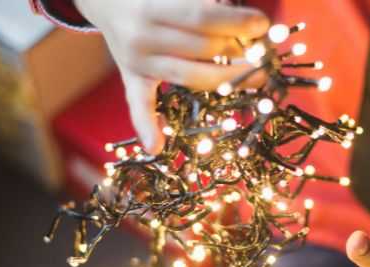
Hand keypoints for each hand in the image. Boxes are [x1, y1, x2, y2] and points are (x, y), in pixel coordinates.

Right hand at [74, 0, 268, 152]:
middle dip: (240, 49)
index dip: (237, 22)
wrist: (106, 0)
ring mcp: (137, 63)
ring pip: (191, 77)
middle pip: (203, 49)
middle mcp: (143, 38)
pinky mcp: (133, 79)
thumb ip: (203, 4)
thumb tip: (246, 24)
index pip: (203, 19)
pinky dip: (146, 126)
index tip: (262, 24)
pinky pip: (139, 105)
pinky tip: (156, 147)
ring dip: (229, 78)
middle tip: (263, 50)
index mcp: (152, 8)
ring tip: (257, 75)